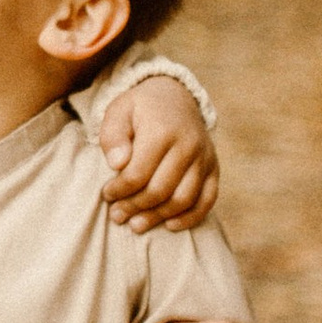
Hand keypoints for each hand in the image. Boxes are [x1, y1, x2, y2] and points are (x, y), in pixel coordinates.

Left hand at [96, 76, 219, 230]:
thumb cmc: (141, 108)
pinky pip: (207, 200)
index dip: (120, 190)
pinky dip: (190, 218)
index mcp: (163, 130)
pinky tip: (169, 225)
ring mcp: (205, 158)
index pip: (139, 173)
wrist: (176, 96)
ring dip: (158, 217)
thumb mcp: (119, 110)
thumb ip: (113, 136)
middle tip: (117, 215)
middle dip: (135, 207)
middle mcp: (188, 145)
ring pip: (184, 199)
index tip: (107, 194)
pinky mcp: (214, 168)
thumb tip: (117, 164)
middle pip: (161, 190)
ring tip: (136, 225)